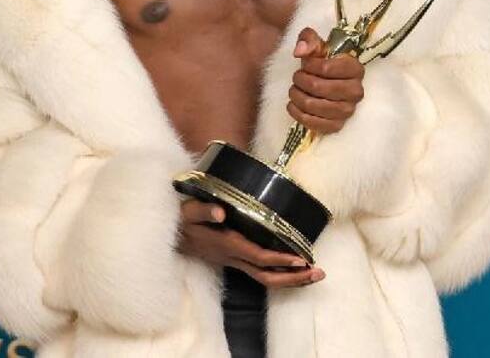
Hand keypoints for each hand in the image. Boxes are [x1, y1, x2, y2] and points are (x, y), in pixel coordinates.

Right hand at [176, 199, 325, 287]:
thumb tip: (220, 210)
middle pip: (267, 276)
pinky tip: (294, 270)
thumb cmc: (183, 219)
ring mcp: (235, 261)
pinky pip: (261, 272)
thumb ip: (204, 209)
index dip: (280, 259)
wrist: (171, 234)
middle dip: (294, 278)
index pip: (258, 257)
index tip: (300, 259)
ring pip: (266, 278)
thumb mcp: (189, 210)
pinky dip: (281, 273)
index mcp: (227, 244)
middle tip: (318, 273)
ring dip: (291, 279)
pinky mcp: (235, 260)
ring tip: (314, 275)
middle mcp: (233, 257)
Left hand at [288, 27, 364, 134]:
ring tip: (294, 90)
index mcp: (355, 69)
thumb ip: (308, 39)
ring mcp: (348, 111)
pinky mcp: (337, 126)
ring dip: (296, 96)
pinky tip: (293, 105)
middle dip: (300, 80)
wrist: (326, 82)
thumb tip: (300, 51)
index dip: (309, 65)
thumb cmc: (322, 62)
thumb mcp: (316, 44)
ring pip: (312, 105)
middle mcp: (356, 91)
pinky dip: (297, 113)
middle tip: (297, 77)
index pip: (326, 68)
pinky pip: (313, 123)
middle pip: (317, 87)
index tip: (305, 64)